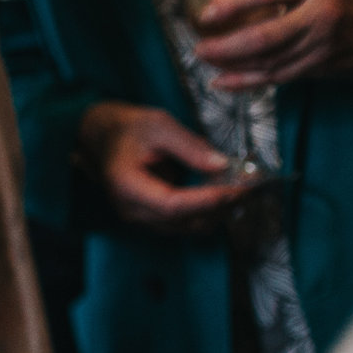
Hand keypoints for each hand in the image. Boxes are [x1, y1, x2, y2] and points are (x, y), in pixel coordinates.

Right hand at [79, 100, 256, 230]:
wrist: (100, 138)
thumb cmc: (126, 128)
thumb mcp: (159, 125)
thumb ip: (190, 147)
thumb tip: (222, 166)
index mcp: (128, 187)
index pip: (173, 205)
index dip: (208, 201)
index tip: (239, 189)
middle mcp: (132, 211)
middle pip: (184, 222)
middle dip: (222, 208)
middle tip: (253, 187)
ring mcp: (140, 218)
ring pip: (188, 227)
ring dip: (218, 213)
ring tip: (243, 190)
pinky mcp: (151, 218)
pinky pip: (184, 223)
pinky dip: (207, 213)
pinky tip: (225, 195)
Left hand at [195, 0, 352, 87]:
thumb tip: (219, 4)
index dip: (232, 3)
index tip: (206, 14)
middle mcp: (320, 15)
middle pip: (264, 36)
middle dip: (225, 46)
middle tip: (199, 47)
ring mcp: (320, 45)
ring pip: (267, 61)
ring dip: (230, 64)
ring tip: (206, 59)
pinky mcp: (317, 67)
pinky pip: (275, 78)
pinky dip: (245, 81)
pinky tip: (221, 81)